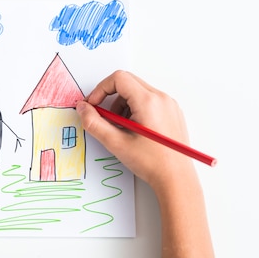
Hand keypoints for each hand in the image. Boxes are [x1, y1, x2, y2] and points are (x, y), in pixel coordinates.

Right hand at [76, 71, 214, 257]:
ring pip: (138, 91)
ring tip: (121, 129)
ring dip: (122, 104)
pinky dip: (135, 109)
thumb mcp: (116, 143)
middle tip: (104, 117)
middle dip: (110, 97)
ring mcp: (169, 104)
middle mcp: (161, 98)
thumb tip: (82, 108)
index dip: (100, 89)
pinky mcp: (172, 112)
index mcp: (148, 101)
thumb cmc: (151, 162)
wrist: (176, 179)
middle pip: (128, 82)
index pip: (118, 78)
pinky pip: (149, 100)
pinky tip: (134, 130)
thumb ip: (94, 122)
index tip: (93, 106)